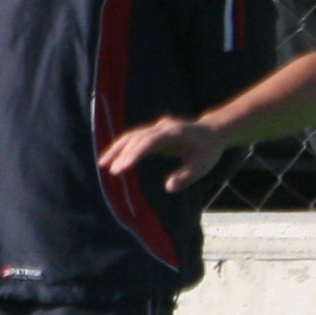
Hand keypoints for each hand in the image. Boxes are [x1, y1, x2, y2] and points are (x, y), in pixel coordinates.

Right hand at [100, 113, 225, 190]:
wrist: (212, 132)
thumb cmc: (208, 151)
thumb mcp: (202, 166)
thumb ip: (186, 177)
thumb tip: (168, 187)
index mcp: (174, 133)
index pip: (149, 142)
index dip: (134, 154)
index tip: (122, 167)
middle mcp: (162, 127)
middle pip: (137, 138)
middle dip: (123, 154)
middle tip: (112, 171)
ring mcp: (157, 128)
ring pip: (132, 136)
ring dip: (117, 149)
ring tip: (102, 165)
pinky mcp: (153, 133)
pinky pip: (134, 139)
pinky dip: (122, 148)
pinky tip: (112, 161)